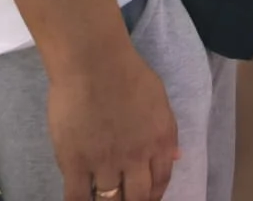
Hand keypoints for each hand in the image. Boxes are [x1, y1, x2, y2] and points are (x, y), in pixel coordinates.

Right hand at [48, 43, 179, 200]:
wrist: (94, 64)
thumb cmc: (129, 74)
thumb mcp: (160, 101)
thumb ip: (168, 132)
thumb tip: (176, 157)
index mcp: (160, 140)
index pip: (161, 181)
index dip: (154, 195)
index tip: (147, 198)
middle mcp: (136, 157)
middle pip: (138, 198)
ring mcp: (105, 162)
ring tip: (105, 200)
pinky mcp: (75, 163)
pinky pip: (77, 198)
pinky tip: (84, 200)